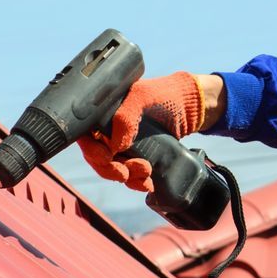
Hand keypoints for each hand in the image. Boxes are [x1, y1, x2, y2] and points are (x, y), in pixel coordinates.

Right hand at [74, 71, 208, 192]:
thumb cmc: (164, 94)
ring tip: (146, 172)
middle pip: (98, 157)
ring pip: (114, 168)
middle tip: (125, 173)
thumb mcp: (143, 97)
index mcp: (104, 113)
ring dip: (127, 176)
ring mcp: (123, 144)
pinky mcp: (138, 155)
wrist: (190, 106)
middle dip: (110, 169)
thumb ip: (126, 116)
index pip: (86, 136)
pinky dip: (136, 182)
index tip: (106, 158)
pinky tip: (147, 183)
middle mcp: (109, 130)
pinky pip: (130, 174)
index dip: (92, 150)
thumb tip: (114, 146)